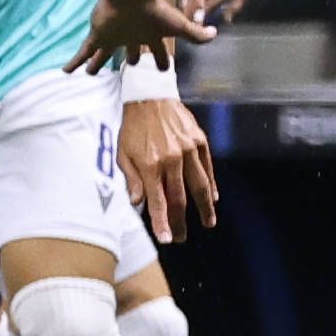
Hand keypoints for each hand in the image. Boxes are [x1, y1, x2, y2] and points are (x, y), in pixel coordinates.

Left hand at [68, 0, 215, 74]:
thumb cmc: (154, 9)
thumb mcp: (177, 25)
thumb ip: (195, 33)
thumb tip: (215, 34)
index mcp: (150, 34)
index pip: (158, 51)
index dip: (162, 61)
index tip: (164, 69)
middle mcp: (131, 36)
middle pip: (130, 51)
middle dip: (131, 59)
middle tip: (130, 66)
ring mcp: (112, 36)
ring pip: (104, 54)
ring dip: (97, 63)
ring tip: (91, 73)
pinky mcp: (97, 36)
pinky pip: (84, 52)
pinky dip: (75, 62)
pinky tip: (66, 71)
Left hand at [119, 98, 219, 243]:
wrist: (150, 96)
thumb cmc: (133, 127)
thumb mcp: (123, 153)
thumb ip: (131, 179)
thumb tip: (137, 203)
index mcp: (151, 164)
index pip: (158, 202)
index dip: (162, 223)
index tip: (166, 240)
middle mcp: (172, 159)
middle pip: (180, 199)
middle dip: (181, 221)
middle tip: (181, 237)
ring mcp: (189, 150)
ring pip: (200, 186)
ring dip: (204, 208)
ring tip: (208, 223)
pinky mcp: (200, 141)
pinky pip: (208, 168)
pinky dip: (211, 184)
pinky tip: (212, 197)